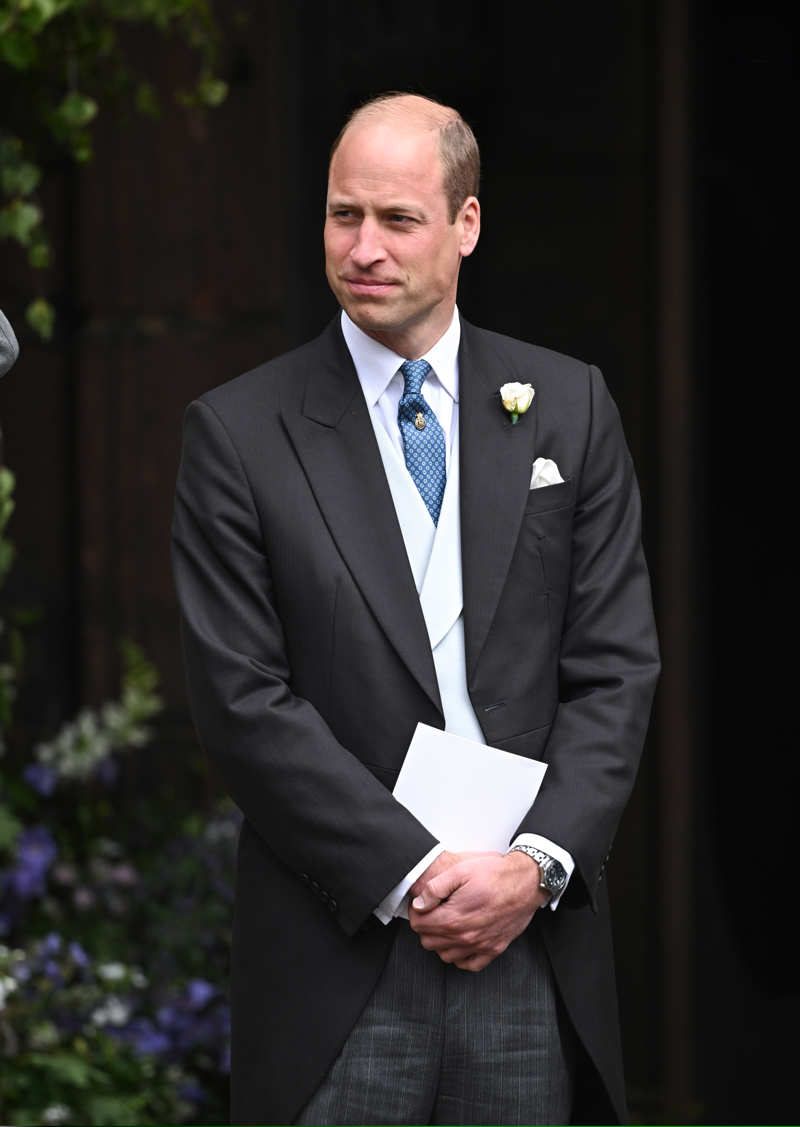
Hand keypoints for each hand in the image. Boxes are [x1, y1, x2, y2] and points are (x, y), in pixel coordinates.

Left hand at [407, 850, 547, 971]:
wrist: (526, 882)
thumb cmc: (496, 874)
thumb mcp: (460, 871)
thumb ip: (435, 888)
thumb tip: (419, 903)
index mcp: (453, 917)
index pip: (419, 925)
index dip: (416, 912)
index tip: (421, 904)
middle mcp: (465, 936)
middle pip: (429, 942)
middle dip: (426, 926)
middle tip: (433, 911)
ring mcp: (480, 946)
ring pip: (445, 955)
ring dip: (441, 941)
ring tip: (447, 923)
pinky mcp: (494, 949)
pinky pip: (469, 964)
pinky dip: (461, 957)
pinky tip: (462, 941)